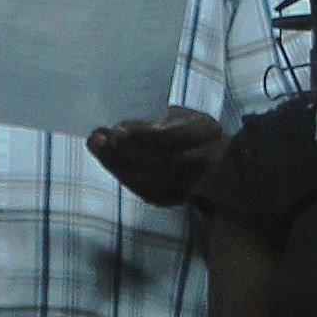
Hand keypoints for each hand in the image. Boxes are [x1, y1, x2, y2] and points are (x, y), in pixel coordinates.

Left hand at [85, 106, 220, 206]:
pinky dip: (127, 179)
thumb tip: (118, 131)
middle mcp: (206, 162)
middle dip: (124, 151)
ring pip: (153, 182)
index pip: (174, 136)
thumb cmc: (191, 130)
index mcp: (206, 133)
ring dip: (119, 166)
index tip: (117, 130)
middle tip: (97, 139)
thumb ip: (157, 122)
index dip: (144, 135)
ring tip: (98, 148)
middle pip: (160, 161)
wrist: (219, 160)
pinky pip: (151, 194)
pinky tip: (112, 165)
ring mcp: (195, 185)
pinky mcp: (181, 199)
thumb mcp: (181, 116)